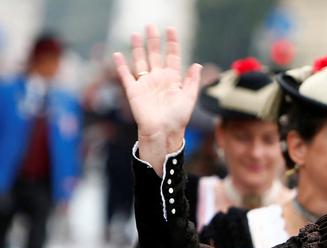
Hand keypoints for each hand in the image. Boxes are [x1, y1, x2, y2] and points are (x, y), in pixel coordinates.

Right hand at [113, 25, 200, 173]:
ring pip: (140, 61)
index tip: (171, 29)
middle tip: (150, 25)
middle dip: (153, 40)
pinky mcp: (134, 91)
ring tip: (135, 34)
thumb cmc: (178, 118)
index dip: (172, 43)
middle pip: (155, 55)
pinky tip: (117, 54)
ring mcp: (145, 83)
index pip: (172, 57)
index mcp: (173, 79)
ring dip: (137, 48)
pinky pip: (125, 75)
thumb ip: (192, 82)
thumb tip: (197, 65)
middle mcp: (158, 79)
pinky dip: (121, 65)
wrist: (164, 132)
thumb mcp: (189, 99)